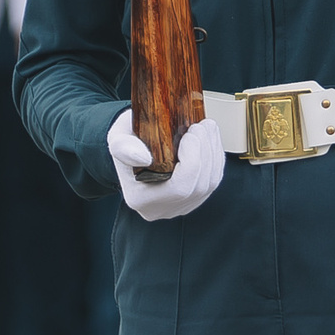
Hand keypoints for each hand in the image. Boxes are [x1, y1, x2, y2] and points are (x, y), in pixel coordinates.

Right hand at [108, 109, 223, 220]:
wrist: (132, 147)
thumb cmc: (127, 141)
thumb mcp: (118, 138)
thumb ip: (125, 148)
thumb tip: (144, 158)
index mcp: (141, 199)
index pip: (180, 188)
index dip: (193, 160)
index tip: (189, 134)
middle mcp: (162, 209)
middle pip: (199, 186)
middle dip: (205, 151)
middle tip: (200, 126)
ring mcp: (180, 206)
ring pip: (210, 183)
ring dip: (213, 151)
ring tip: (206, 128)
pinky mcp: (194, 198)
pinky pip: (213, 179)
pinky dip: (216, 156)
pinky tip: (209, 139)